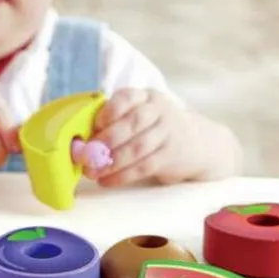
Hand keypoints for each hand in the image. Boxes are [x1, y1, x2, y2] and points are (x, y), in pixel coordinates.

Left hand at [85, 88, 200, 186]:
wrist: (196, 143)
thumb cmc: (154, 128)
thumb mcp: (140, 115)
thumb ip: (115, 121)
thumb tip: (81, 140)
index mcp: (145, 97)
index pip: (128, 97)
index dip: (110, 110)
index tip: (95, 125)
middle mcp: (159, 111)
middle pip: (134, 122)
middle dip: (108, 139)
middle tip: (88, 153)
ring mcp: (168, 133)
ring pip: (138, 147)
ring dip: (112, 162)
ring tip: (93, 172)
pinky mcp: (171, 156)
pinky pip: (144, 166)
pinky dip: (123, 175)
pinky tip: (107, 181)